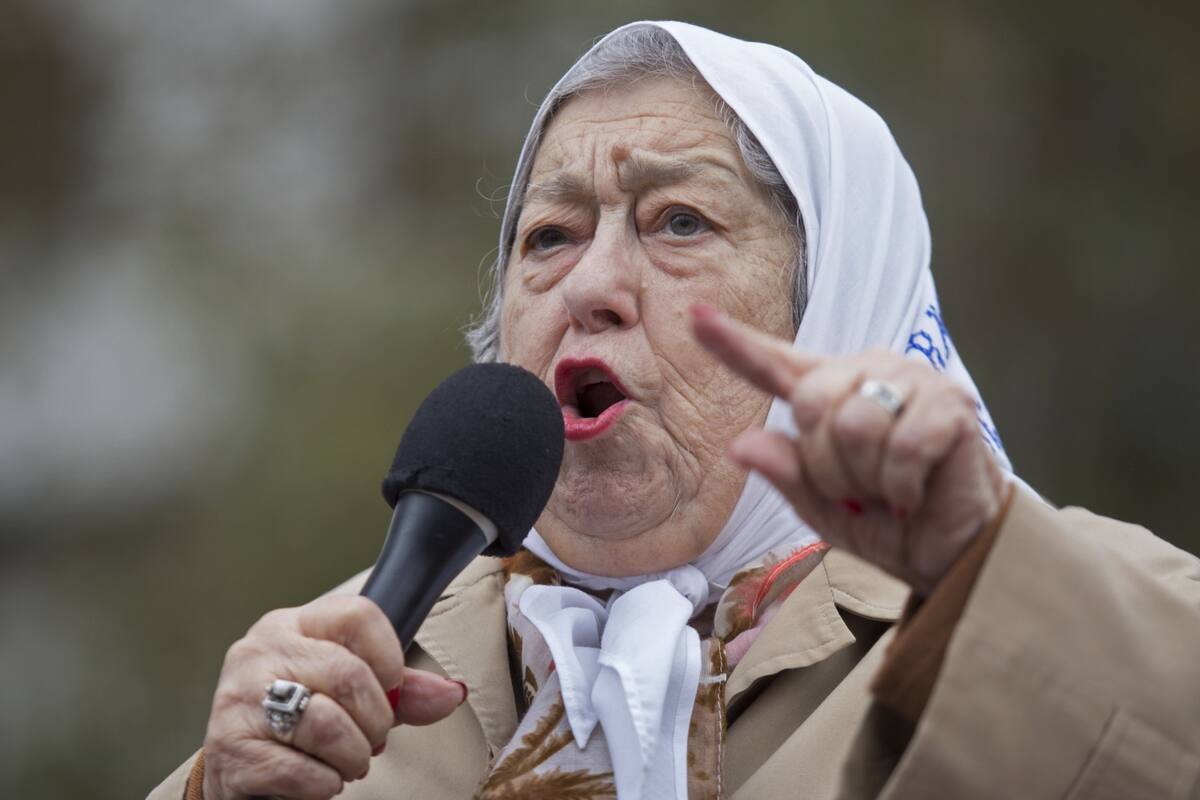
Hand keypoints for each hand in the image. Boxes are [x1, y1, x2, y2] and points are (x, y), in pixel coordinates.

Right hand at [202, 594, 466, 799]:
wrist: (241, 771)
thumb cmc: (302, 723)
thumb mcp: (352, 695)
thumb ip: (401, 691)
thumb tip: (452, 693)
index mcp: (294, 625)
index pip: (358, 616)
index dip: (390, 658)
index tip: (391, 690)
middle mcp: (260, 651)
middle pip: (347, 674)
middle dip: (376, 721)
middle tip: (372, 742)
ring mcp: (239, 699)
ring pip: (325, 723)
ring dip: (352, 756)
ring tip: (347, 763)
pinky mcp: (230, 749)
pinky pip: (298, 770)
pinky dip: (323, 783)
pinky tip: (320, 780)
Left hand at [692, 305, 1007, 595]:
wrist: (950, 553)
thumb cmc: (883, 522)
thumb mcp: (818, 506)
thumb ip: (784, 471)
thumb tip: (740, 446)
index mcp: (829, 391)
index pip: (773, 364)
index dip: (733, 342)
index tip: (695, 316)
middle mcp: (870, 372)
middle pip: (811, 403)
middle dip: (826, 466)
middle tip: (856, 490)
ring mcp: (914, 381)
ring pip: (854, 426)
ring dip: (866, 478)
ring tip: (888, 489)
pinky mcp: (953, 404)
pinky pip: (903, 446)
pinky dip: (901, 485)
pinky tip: (915, 491)